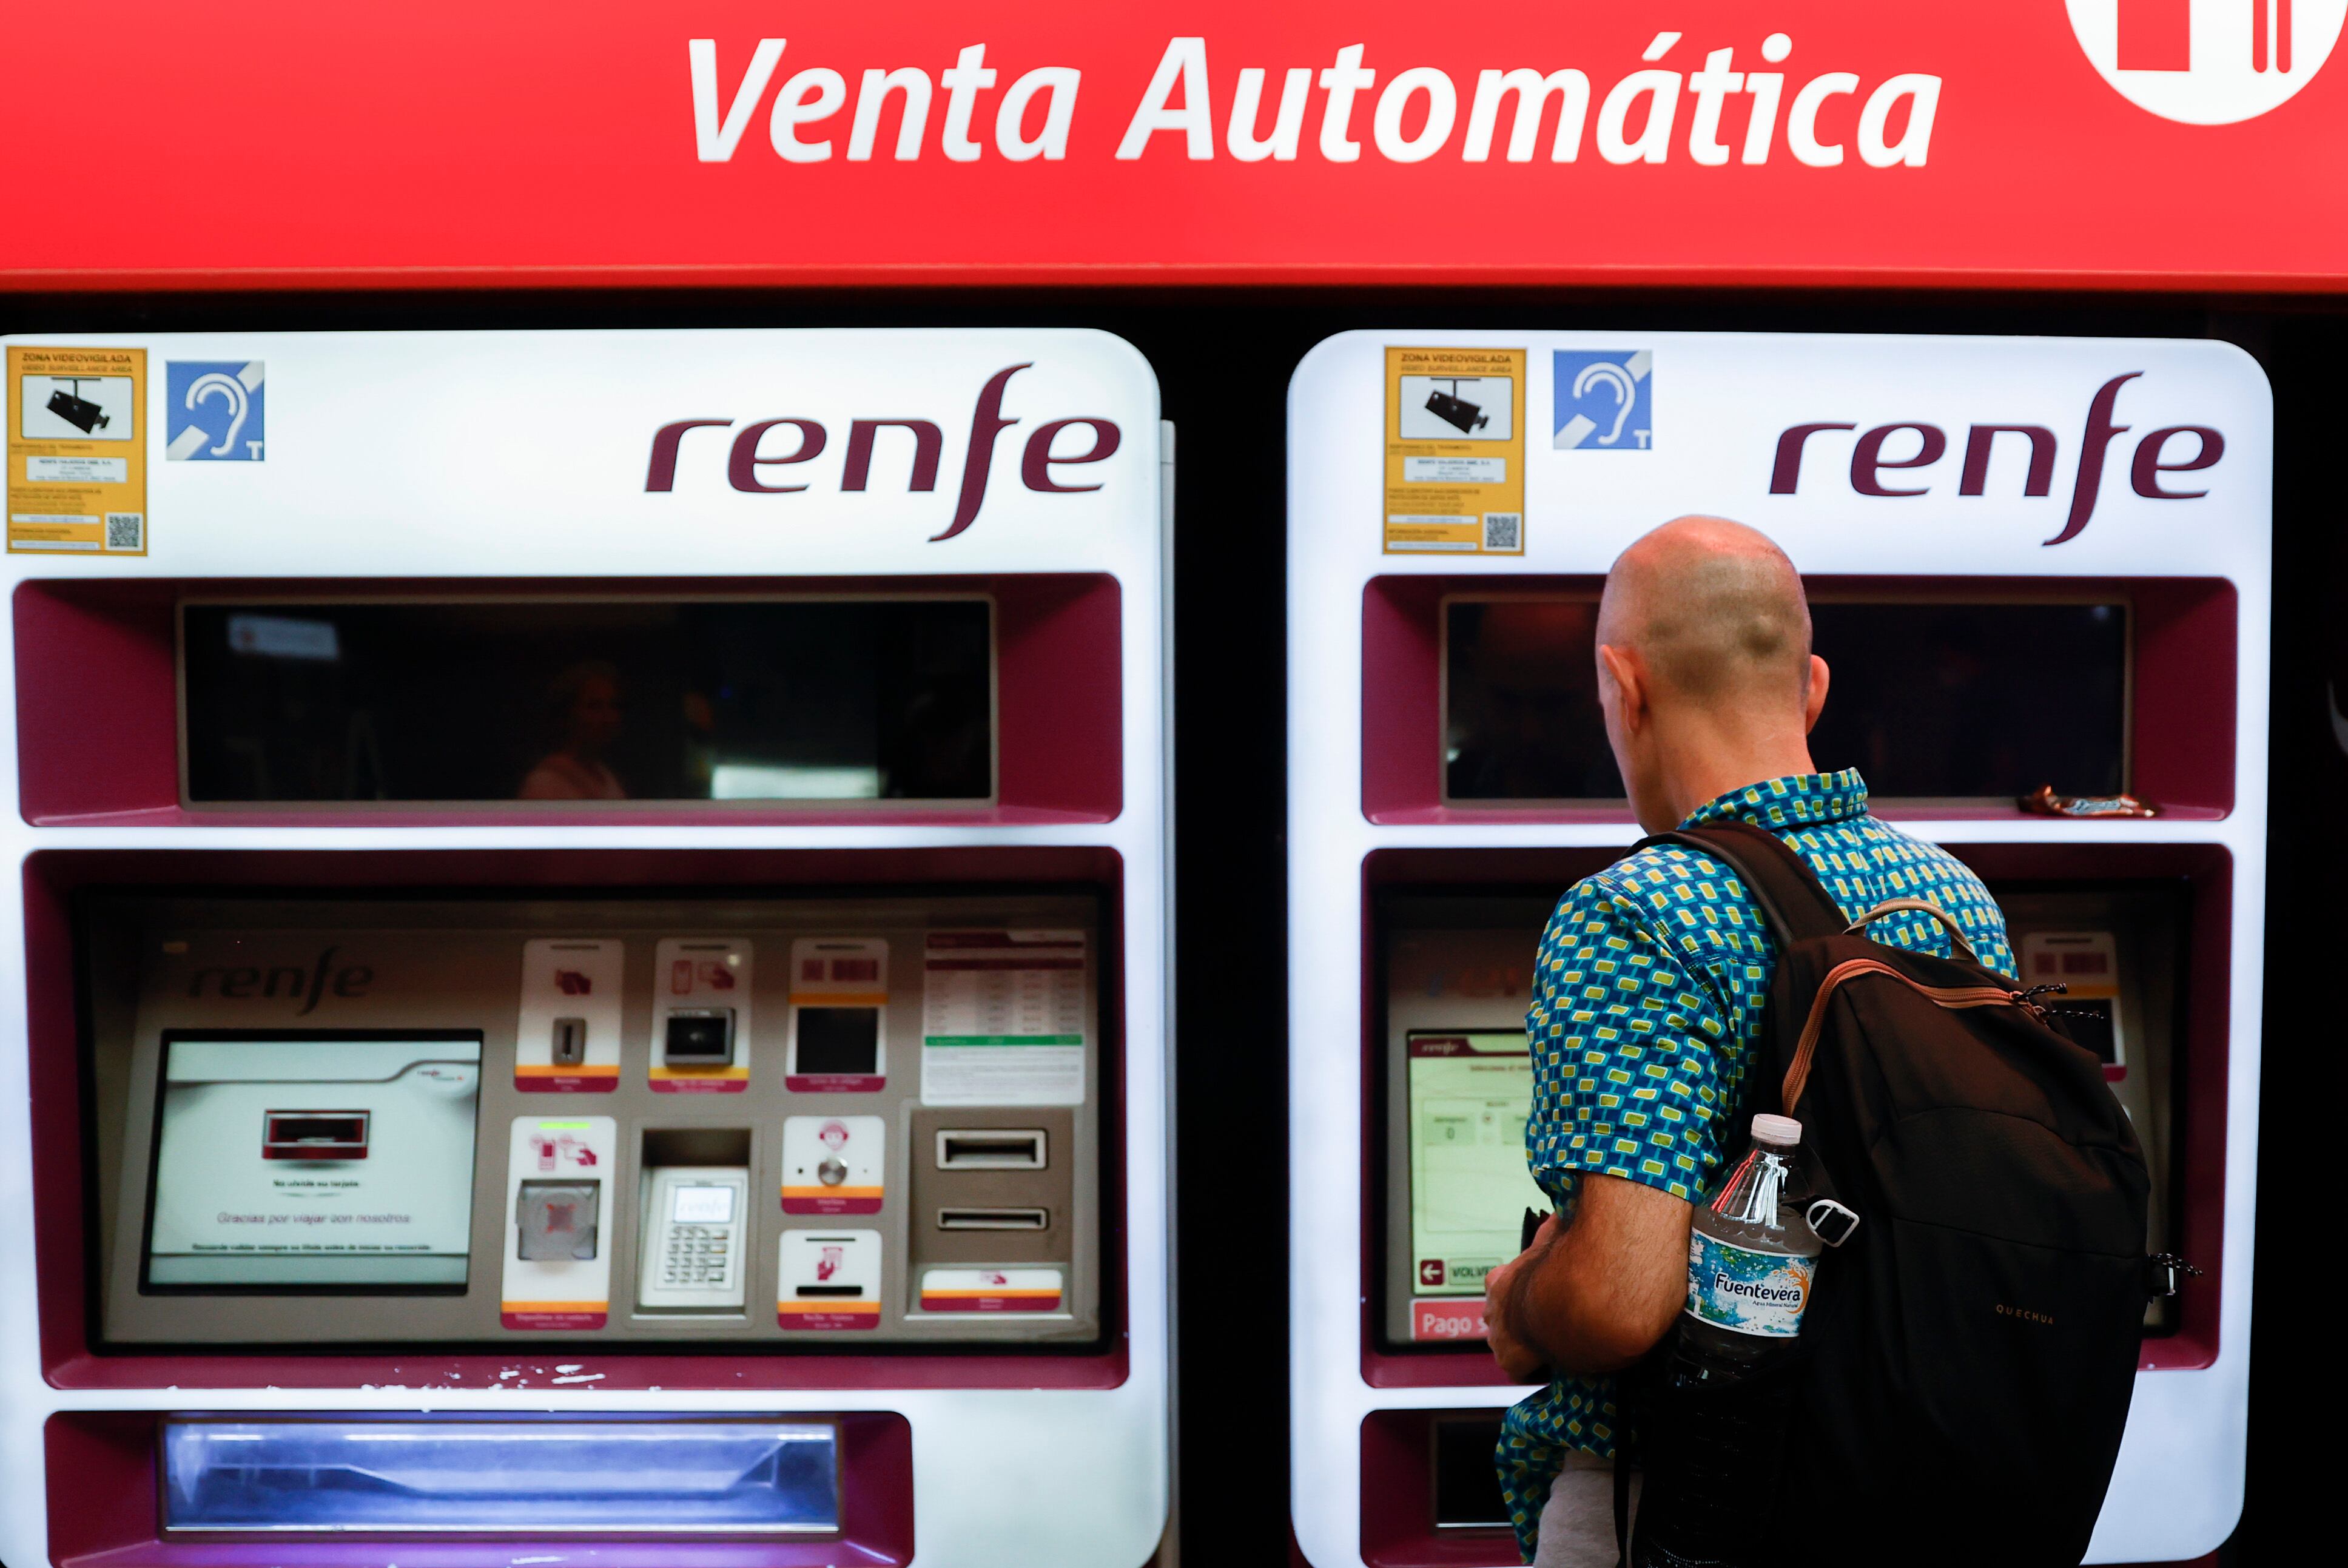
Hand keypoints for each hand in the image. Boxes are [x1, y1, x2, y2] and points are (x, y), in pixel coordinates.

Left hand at [1484, 1213, 1562, 1383]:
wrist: (1556, 1305)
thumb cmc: (1555, 1270)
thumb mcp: (1552, 1241)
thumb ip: (1552, 1229)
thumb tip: (1558, 1210)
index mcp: (1499, 1281)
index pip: (1498, 1287)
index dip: (1514, 1293)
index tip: (1530, 1297)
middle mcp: (1492, 1310)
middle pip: (1497, 1318)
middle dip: (1514, 1322)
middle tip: (1539, 1325)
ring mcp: (1498, 1337)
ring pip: (1504, 1344)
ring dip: (1521, 1346)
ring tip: (1545, 1347)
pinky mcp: (1509, 1361)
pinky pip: (1517, 1370)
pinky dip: (1531, 1369)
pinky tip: (1548, 1366)